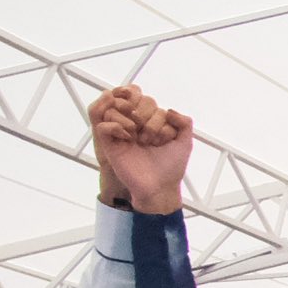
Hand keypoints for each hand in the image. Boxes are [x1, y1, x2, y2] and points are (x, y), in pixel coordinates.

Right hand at [89, 85, 192, 214]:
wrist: (159, 188)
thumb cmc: (170, 167)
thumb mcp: (185, 143)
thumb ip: (185, 123)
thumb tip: (168, 110)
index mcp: (148, 122)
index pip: (145, 99)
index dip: (154, 112)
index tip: (163, 134)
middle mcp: (132, 125)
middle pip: (131, 100)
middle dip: (145, 115)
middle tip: (150, 139)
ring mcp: (120, 134)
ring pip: (113, 107)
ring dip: (129, 118)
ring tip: (137, 137)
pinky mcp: (109, 146)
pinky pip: (102, 125)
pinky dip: (115, 127)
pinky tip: (127, 138)